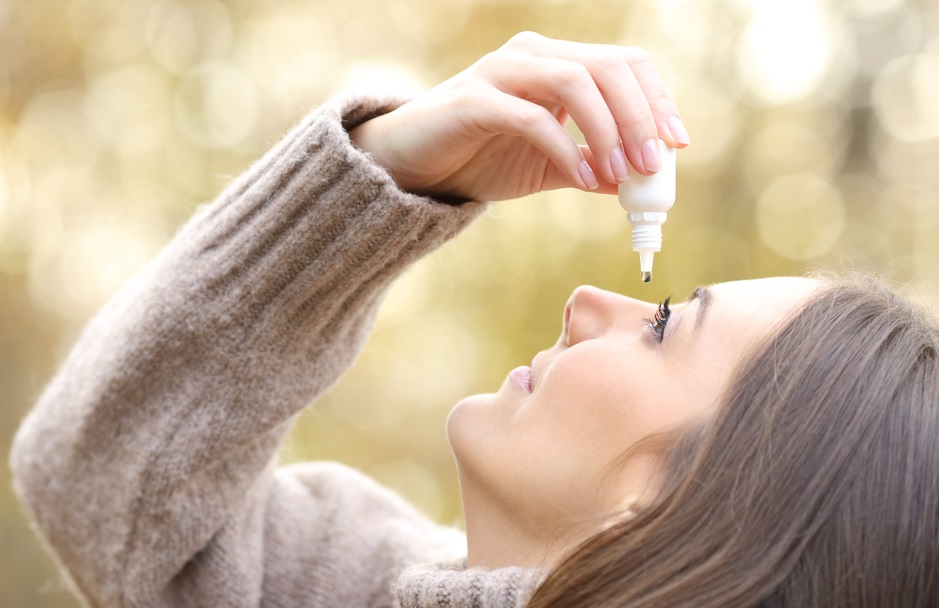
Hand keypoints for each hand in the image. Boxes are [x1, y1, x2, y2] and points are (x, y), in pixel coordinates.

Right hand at [349, 32, 689, 201]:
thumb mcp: (546, 165)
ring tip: (622, 174)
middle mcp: (531, 55)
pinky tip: (584, 178)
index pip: (623, 63)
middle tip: (655, 165)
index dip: (657, 100)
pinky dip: (567, 148)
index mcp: (554, 62)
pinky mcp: (475, 100)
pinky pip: (533, 117)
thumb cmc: (478, 159)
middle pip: (607, 67)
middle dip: (641, 116)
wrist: (411, 168)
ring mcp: (501, 72)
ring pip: (575, 82)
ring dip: (609, 130)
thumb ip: (590, 167)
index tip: (678, 144)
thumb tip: (636, 186)